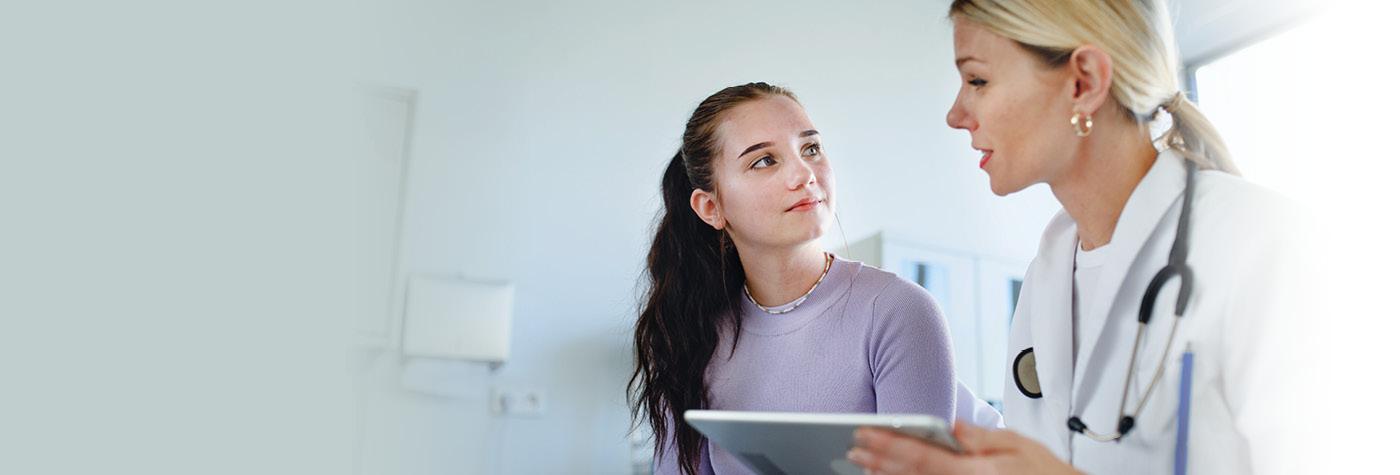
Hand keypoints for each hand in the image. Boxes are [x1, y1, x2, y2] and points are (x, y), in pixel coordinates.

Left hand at [846, 422, 1080, 474]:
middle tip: (852, 449)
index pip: (923, 455)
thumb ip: (982, 438)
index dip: (890, 444)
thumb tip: (951, 425)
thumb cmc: (1044, 473)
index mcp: (975, 469)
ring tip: (862, 467)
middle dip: (879, 462)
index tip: (864, 434)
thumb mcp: (1019, 445)